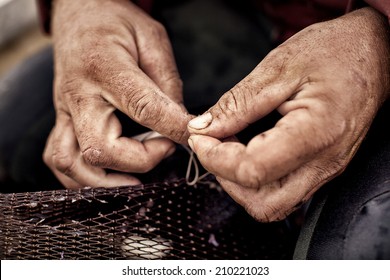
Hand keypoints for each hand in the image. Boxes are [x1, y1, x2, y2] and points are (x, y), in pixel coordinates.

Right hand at [44, 0, 190, 188]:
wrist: (79, 12)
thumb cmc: (117, 22)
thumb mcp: (152, 38)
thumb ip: (167, 82)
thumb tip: (181, 124)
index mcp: (105, 66)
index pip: (142, 107)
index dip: (173, 128)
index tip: (194, 136)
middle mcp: (79, 93)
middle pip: (100, 148)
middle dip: (140, 161)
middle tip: (165, 148)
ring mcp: (64, 109)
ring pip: (71, 162)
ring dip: (108, 179)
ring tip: (138, 175)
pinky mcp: (61, 118)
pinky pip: (59, 158)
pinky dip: (82, 176)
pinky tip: (108, 174)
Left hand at [187, 8, 389, 221]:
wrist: (375, 53)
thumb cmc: (335, 52)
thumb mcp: (280, 68)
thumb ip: (238, 103)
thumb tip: (203, 128)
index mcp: (316, 134)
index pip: (252, 171)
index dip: (215, 158)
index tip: (200, 137)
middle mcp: (324, 163)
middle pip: (263, 204)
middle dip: (226, 178)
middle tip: (214, 144)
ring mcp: (325, 170)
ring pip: (271, 204)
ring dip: (240, 181)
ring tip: (230, 144)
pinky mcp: (321, 168)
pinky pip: (282, 190)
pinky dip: (255, 178)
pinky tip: (248, 147)